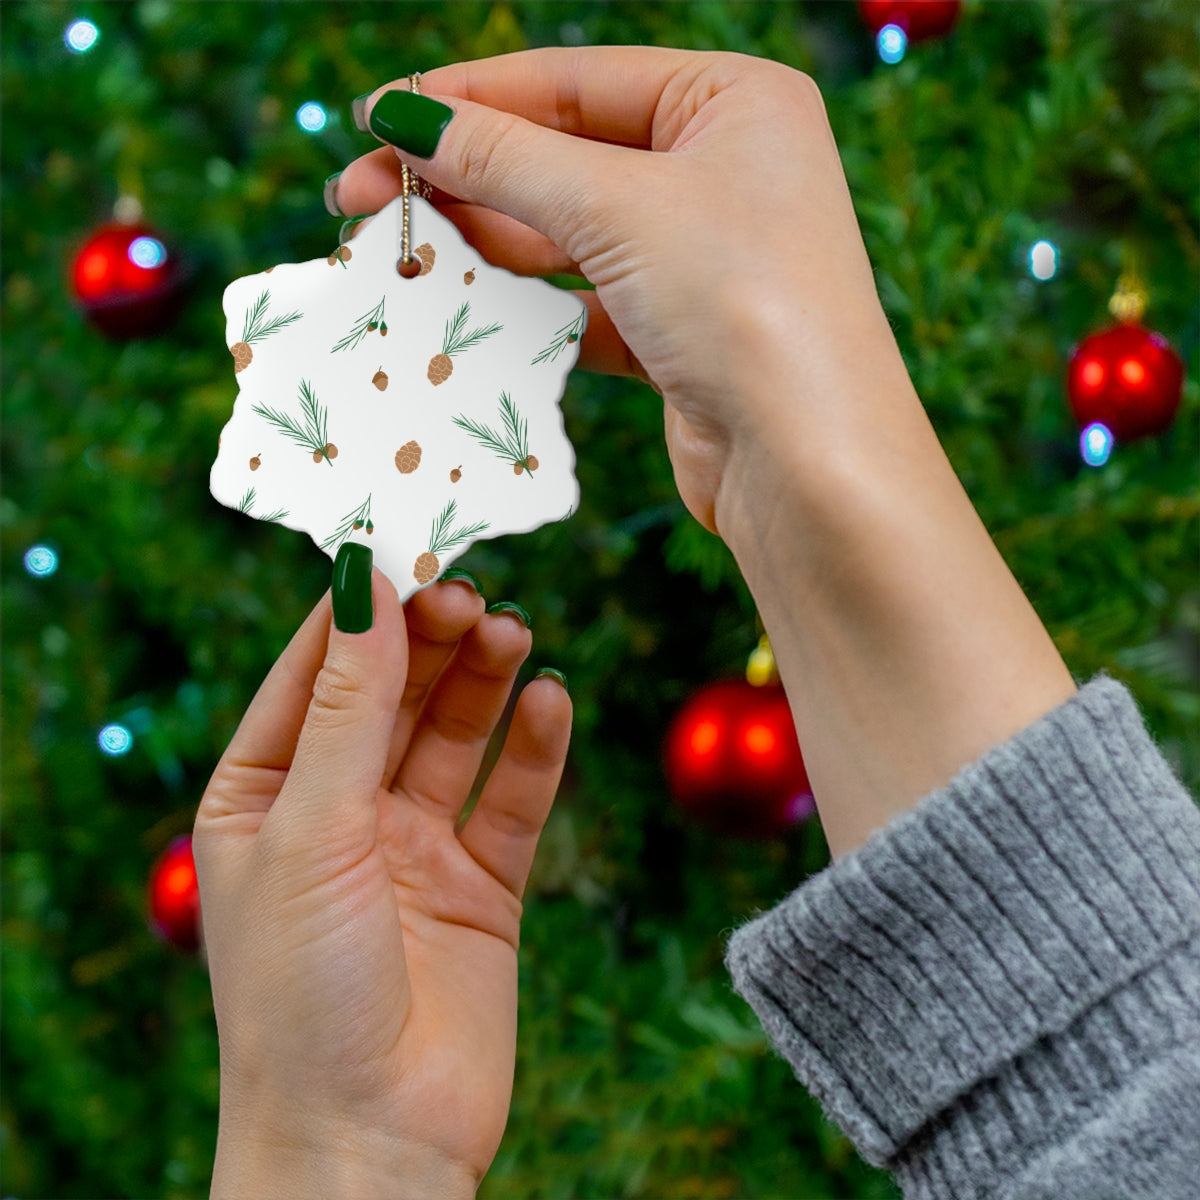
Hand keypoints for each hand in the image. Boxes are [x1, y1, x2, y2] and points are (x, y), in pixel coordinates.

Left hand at [193, 572, 569, 1197]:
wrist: (370, 1143)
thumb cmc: (301, 994)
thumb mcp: (311, 830)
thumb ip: (347, 707)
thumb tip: (363, 583)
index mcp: (263, 795)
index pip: (313, 672)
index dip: (358, 609)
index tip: (405, 543)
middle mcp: (338, 813)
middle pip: (392, 694)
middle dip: (430, 639)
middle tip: (472, 591)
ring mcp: (413, 848)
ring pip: (455, 735)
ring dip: (484, 680)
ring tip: (515, 631)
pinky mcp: (481, 886)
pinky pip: (512, 799)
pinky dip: (534, 749)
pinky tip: (551, 701)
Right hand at [335, 46, 896, 535]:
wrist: (809, 465)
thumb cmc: (742, 304)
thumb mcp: (618, 208)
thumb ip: (506, 159)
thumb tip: (404, 118)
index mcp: (733, 101)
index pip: (572, 81)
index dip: (466, 98)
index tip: (375, 118)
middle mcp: (724, 169)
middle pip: (564, 156)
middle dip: (463, 177)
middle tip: (359, 198)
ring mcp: (703, 255)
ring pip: (569, 233)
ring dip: (485, 244)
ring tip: (398, 252)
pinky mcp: (681, 333)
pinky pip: (585, 301)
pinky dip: (527, 307)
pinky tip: (462, 309)